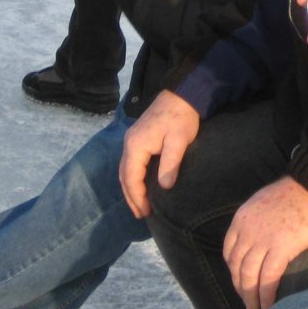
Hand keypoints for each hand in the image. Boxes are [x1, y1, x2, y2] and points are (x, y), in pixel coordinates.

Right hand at [119, 90, 200, 218]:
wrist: (183, 94)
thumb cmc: (182, 118)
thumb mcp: (178, 141)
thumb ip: (170, 163)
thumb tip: (164, 187)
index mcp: (136, 145)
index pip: (131, 177)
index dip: (137, 196)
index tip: (146, 212)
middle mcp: (129, 143)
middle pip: (124, 175)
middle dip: (131, 196)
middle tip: (140, 214)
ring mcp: (132, 139)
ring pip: (126, 169)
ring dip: (131, 188)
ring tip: (139, 204)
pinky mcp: (139, 137)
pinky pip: (131, 163)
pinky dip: (133, 177)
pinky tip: (140, 185)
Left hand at [223, 177, 307, 308]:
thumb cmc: (295, 193)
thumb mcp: (262, 202)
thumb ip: (254, 220)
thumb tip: (257, 238)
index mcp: (241, 219)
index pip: (229, 251)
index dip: (233, 270)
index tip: (240, 281)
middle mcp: (247, 231)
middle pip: (237, 266)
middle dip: (240, 287)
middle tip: (247, 302)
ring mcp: (262, 241)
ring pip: (249, 276)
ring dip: (250, 296)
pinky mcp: (280, 249)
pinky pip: (268, 278)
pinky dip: (265, 294)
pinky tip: (268, 305)